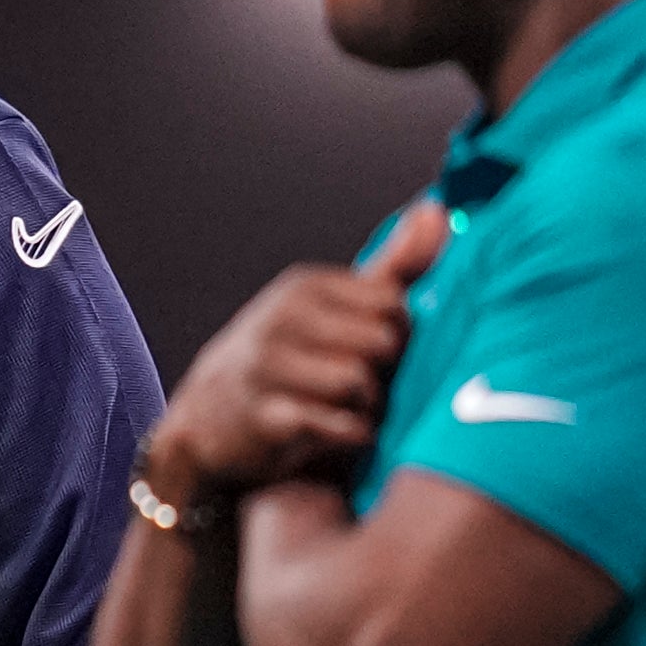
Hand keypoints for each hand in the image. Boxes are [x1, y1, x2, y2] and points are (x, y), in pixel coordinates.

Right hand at [154, 201, 449, 506]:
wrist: (209, 418)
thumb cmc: (286, 359)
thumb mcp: (332, 308)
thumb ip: (392, 266)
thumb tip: (436, 210)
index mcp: (304, 288)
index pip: (392, 303)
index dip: (398, 333)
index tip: (375, 349)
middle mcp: (281, 319)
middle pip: (381, 343)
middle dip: (384, 371)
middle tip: (365, 383)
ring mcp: (266, 367)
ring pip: (360, 383)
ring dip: (369, 406)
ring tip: (351, 408)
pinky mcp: (264, 417)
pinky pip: (337, 426)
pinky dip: (351, 435)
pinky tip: (338, 431)